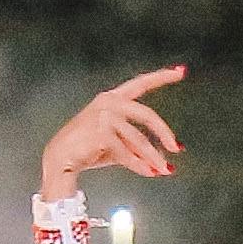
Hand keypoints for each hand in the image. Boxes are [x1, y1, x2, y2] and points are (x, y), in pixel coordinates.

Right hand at [40, 66, 185, 196]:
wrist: (61, 159)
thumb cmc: (88, 149)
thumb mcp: (118, 144)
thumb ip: (139, 146)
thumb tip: (167, 159)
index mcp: (112, 98)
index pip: (141, 83)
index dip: (161, 77)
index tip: (181, 71)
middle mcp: (108, 102)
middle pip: (146, 114)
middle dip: (164, 132)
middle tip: (176, 148)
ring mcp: (103, 116)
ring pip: (138, 139)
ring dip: (153, 157)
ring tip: (164, 170)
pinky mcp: (100, 132)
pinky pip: (126, 152)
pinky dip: (139, 164)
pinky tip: (147, 172)